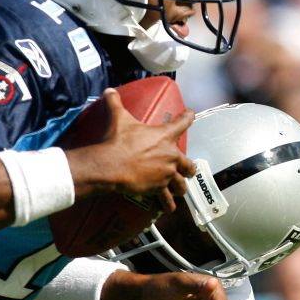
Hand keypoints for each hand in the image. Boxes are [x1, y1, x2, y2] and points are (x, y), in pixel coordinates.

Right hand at [90, 88, 196, 212]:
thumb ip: (115, 103)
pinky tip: (170, 208)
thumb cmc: (118, 141)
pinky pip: (167, 199)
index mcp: (165, 136)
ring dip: (181, 186)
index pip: (183, 122)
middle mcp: (171, 156)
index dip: (188, 116)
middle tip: (187, 168)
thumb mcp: (118, 118)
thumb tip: (108, 91)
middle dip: (188, 167)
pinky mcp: (158, 188)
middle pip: (188, 163)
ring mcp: (166, 173)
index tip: (191, 114)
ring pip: (181, 183)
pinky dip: (168, 204)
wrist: (113, 165)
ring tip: (181, 189)